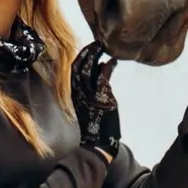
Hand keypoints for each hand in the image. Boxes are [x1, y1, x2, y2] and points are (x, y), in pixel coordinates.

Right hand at [70, 42, 120, 160]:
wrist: (98, 144)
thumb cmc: (97, 125)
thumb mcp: (92, 103)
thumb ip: (95, 85)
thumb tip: (101, 67)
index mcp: (75, 94)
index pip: (74, 70)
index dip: (81, 56)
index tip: (89, 48)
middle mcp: (79, 94)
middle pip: (79, 67)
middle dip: (87, 52)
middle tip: (97, 43)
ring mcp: (89, 96)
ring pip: (88, 71)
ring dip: (95, 56)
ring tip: (103, 47)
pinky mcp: (100, 99)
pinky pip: (101, 79)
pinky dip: (108, 68)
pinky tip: (113, 62)